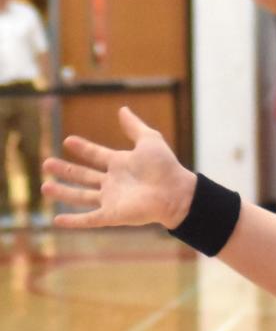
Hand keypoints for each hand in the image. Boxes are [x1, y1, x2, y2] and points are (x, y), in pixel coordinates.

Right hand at [41, 106, 196, 229]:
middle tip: (46, 163)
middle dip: (65, 170)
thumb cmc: (165, 166)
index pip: (96, 155)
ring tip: (45, 187)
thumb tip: (122, 109)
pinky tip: (56, 221)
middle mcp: (114, 182)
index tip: (68, 141)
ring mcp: (112, 199)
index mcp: (121, 164)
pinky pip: (89, 219)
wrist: (176, 191)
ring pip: (81, 197)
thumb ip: (134, 126)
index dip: (83, 149)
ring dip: (63, 193)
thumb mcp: (149, 140)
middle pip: (84, 176)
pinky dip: (73, 221)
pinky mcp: (112, 215)